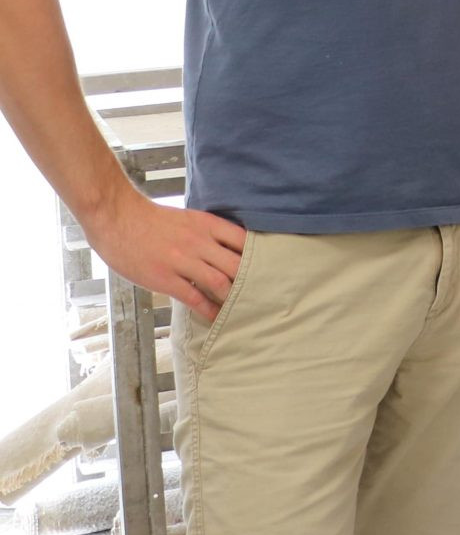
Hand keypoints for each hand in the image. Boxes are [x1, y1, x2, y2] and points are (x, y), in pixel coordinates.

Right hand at [88, 186, 245, 321]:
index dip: (258, 257)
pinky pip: (194, 298)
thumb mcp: (189, 218)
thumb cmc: (152, 219)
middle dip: (250, 281)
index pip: (245, 241)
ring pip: (220, 283)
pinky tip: (216, 317)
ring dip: (232, 298)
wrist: (117, 218)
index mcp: (208, 225)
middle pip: (238, 265)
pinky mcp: (165, 278)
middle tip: (259, 294)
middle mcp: (200, 243)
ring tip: (239, 308)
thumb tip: (229, 249)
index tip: (267, 269)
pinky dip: (209, 310)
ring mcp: (183, 261)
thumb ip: (209, 232)